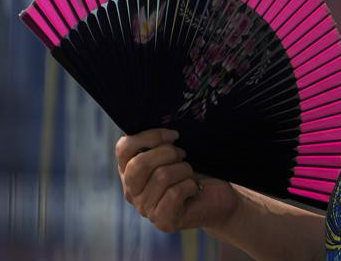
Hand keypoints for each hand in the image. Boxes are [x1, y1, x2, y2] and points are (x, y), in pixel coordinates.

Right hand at [115, 129, 237, 233]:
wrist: (216, 196)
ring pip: (161, 176)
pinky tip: (194, 188)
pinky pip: (175, 193)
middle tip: (183, 154)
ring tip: (190, 174)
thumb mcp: (175, 151)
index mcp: (130, 170)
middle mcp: (132, 191)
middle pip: (139, 164)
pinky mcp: (163, 220)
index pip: (123, 148)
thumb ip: (161, 140)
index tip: (173, 134)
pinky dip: (190, 185)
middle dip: (168, 153)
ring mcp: (145, 208)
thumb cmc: (194, 170)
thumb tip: (159, 119)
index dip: (148, 137)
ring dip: (184, 170)